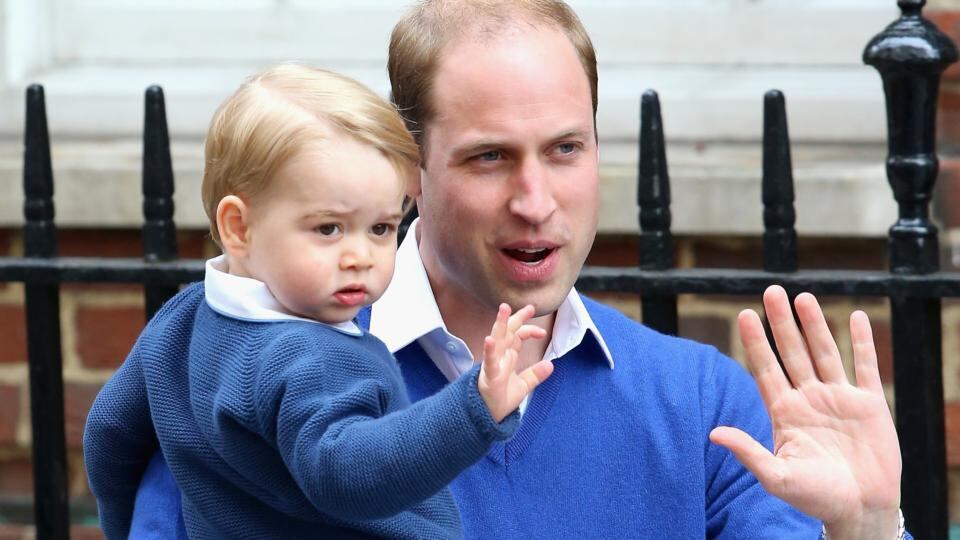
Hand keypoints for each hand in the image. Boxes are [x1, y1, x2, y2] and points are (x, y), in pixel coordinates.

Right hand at [478, 304, 553, 421]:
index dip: (529, 329)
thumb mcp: (524, 385)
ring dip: (500, 324)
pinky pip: (488, 361)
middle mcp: (500, 356)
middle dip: (517, 317)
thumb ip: (535, 374)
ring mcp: (493, 364)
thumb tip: (551, 364)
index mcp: (507, 357)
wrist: (488, 417)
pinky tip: (489, 339)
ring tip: (504, 309)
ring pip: (496, 340)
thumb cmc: (501, 399)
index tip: (543, 331)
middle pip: (508, 332)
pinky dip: (489, 350)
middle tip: (529, 306)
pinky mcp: (489, 376)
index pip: (518, 336)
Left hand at [709, 285, 900, 539]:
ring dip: (815, 325)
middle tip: (771, 290)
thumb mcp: (777, 476)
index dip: (755, 342)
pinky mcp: (869, 405)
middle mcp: (809, 399)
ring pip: (824, 352)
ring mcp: (839, 399)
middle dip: (781, 322)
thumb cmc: (815, 498)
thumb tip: (713, 434)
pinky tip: (856, 317)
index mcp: (784, 412)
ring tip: (802, 297)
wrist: (859, 510)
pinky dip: (861, 342)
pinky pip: (865, 366)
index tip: (744, 315)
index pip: (766, 368)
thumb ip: (748, 452)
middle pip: (792, 352)